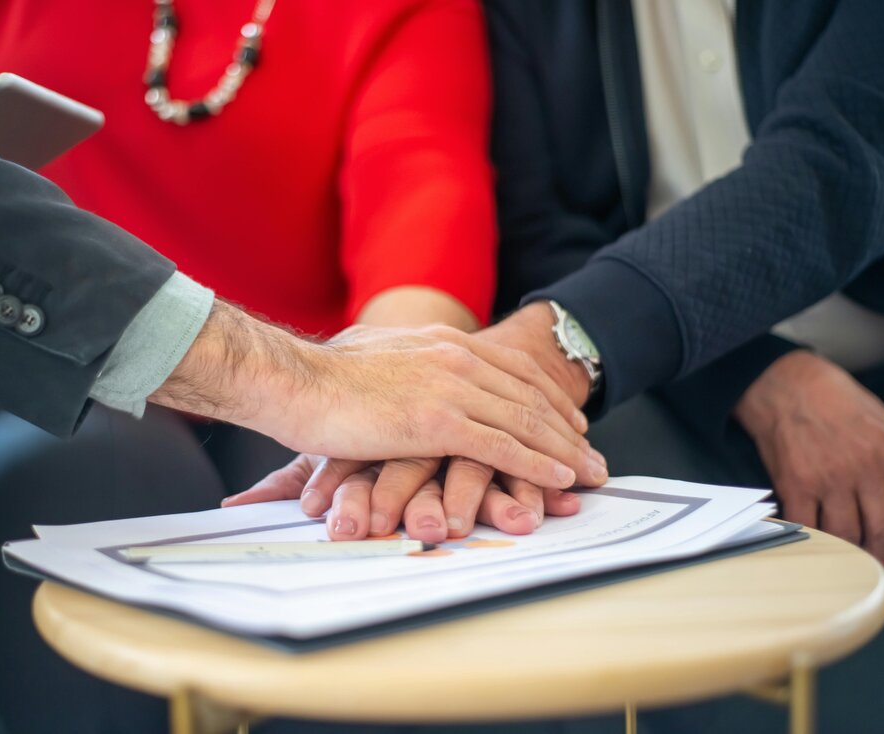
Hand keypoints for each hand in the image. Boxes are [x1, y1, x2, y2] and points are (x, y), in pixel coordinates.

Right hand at [227, 303, 606, 539]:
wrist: (291, 379)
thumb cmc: (320, 376)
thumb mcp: (374, 354)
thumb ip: (405, 361)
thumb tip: (408, 368)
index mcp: (441, 342)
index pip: (512, 368)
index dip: (547, 395)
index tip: (568, 419)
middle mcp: (455, 358)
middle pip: (529, 395)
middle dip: (567, 428)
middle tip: (592, 453)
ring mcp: (450, 388)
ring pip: (525, 421)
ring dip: (564, 451)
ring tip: (591, 473)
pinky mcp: (438, 421)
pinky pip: (502, 446)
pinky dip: (537, 464)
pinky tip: (560, 478)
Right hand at [735, 350, 883, 576]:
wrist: (781, 382)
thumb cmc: (829, 394)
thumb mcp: (881, 417)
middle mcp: (863, 468)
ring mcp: (828, 479)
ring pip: (848, 534)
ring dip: (853, 556)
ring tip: (853, 567)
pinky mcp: (795, 485)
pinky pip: (810, 526)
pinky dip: (816, 542)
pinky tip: (819, 551)